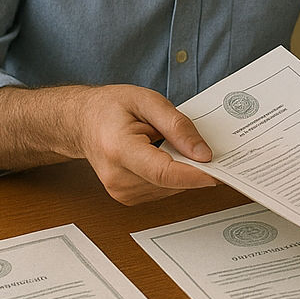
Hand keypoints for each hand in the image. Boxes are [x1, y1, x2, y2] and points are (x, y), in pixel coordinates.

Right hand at [72, 85, 219, 204]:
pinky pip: (163, 190)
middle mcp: (117, 178)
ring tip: (162, 142)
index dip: (194, 175)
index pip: (163, 172)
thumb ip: (177, 125)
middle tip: (193, 142)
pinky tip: (158, 155)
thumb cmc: (110, 108)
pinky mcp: (127, 198)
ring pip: (170, 188)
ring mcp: (120, 192)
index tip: (217, 172)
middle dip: (190, 165)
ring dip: (179, 169)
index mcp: (118, 150)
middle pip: (170, 182)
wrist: (82, 122)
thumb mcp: (147, 100)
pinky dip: (169, 175)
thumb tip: (203, 153)